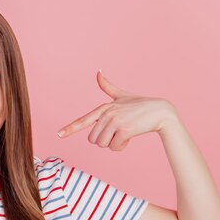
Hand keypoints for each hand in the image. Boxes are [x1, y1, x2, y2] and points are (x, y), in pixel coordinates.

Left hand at [57, 70, 177, 150]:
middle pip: (93, 140)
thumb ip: (108, 86)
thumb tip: (98, 72)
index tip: (59, 134)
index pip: (83, 120)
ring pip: (102, 145)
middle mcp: (107, 114)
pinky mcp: (124, 130)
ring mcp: (115, 122)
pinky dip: (121, 146)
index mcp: (103, 108)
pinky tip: (130, 138)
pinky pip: (114, 147)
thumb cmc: (140, 105)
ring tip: (124, 134)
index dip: (70, 128)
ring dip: (113, 144)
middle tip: (118, 132)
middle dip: (105, 140)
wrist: (160, 111)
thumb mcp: (121, 95)